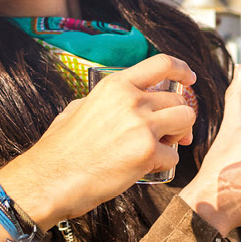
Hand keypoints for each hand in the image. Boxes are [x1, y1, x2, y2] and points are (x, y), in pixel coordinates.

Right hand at [0, 53, 196, 226]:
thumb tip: (128, 98)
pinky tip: (143, 168)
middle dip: (179, 117)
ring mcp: (142, 125)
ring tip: (159, 148)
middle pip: (179, 99)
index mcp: (116, 85)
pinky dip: (163, 164)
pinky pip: (173, 155)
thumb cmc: (62, 147)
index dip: (181, 69)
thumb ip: (109, 100)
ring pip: (185, 121)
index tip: (189, 78)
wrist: (52, 177)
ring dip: (177, 136)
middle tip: (171, 133)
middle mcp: (132, 99)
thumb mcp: (80, 107)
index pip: (162, 64)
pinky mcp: (147, 152)